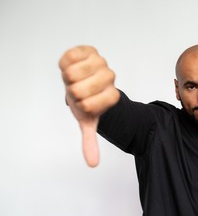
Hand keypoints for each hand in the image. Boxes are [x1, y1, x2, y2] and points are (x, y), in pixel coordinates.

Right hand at [59, 46, 119, 166]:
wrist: (87, 82)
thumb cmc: (86, 102)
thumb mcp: (88, 122)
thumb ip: (90, 141)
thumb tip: (92, 164)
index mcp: (112, 97)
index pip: (89, 107)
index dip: (82, 107)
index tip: (86, 104)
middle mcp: (109, 79)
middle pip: (78, 90)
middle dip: (72, 93)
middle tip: (79, 91)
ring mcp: (100, 63)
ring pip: (73, 73)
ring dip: (69, 79)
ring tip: (76, 80)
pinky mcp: (90, 51)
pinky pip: (70, 57)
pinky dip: (66, 63)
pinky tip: (72, 68)